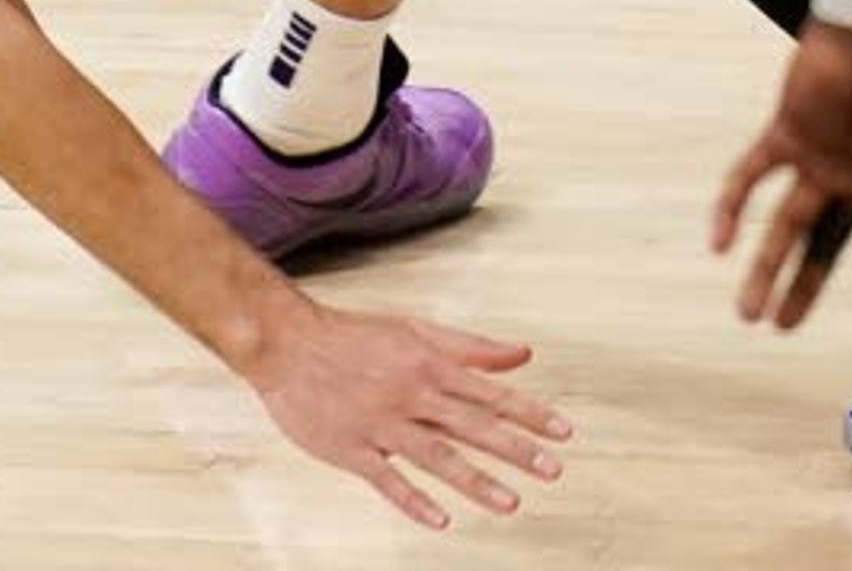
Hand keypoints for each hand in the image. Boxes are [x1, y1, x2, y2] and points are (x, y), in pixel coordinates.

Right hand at [236, 300, 570, 530]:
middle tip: (553, 469)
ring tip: (510, 503)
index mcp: (428, 365)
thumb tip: (522, 353)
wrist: (287, 343)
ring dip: (475, 480)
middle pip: (471, 425)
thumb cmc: (354, 335)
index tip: (563, 432)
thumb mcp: (417, 331)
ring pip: (435, 456)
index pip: (490, 392)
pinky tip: (440, 520)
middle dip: (515, 449)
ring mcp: (381, 424)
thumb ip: (471, 347)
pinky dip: (413, 500)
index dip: (529, 412)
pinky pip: (386, 480)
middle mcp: (411, 395)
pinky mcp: (351, 449)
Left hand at [709, 18, 851, 329]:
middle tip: (781, 327)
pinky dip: (731, 206)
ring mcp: (821, 154)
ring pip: (783, 223)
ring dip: (765, 268)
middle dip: (805, 285)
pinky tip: (719, 245)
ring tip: (749, 314)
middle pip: (826, 243)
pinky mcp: (787, 133)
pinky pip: (748, 174)